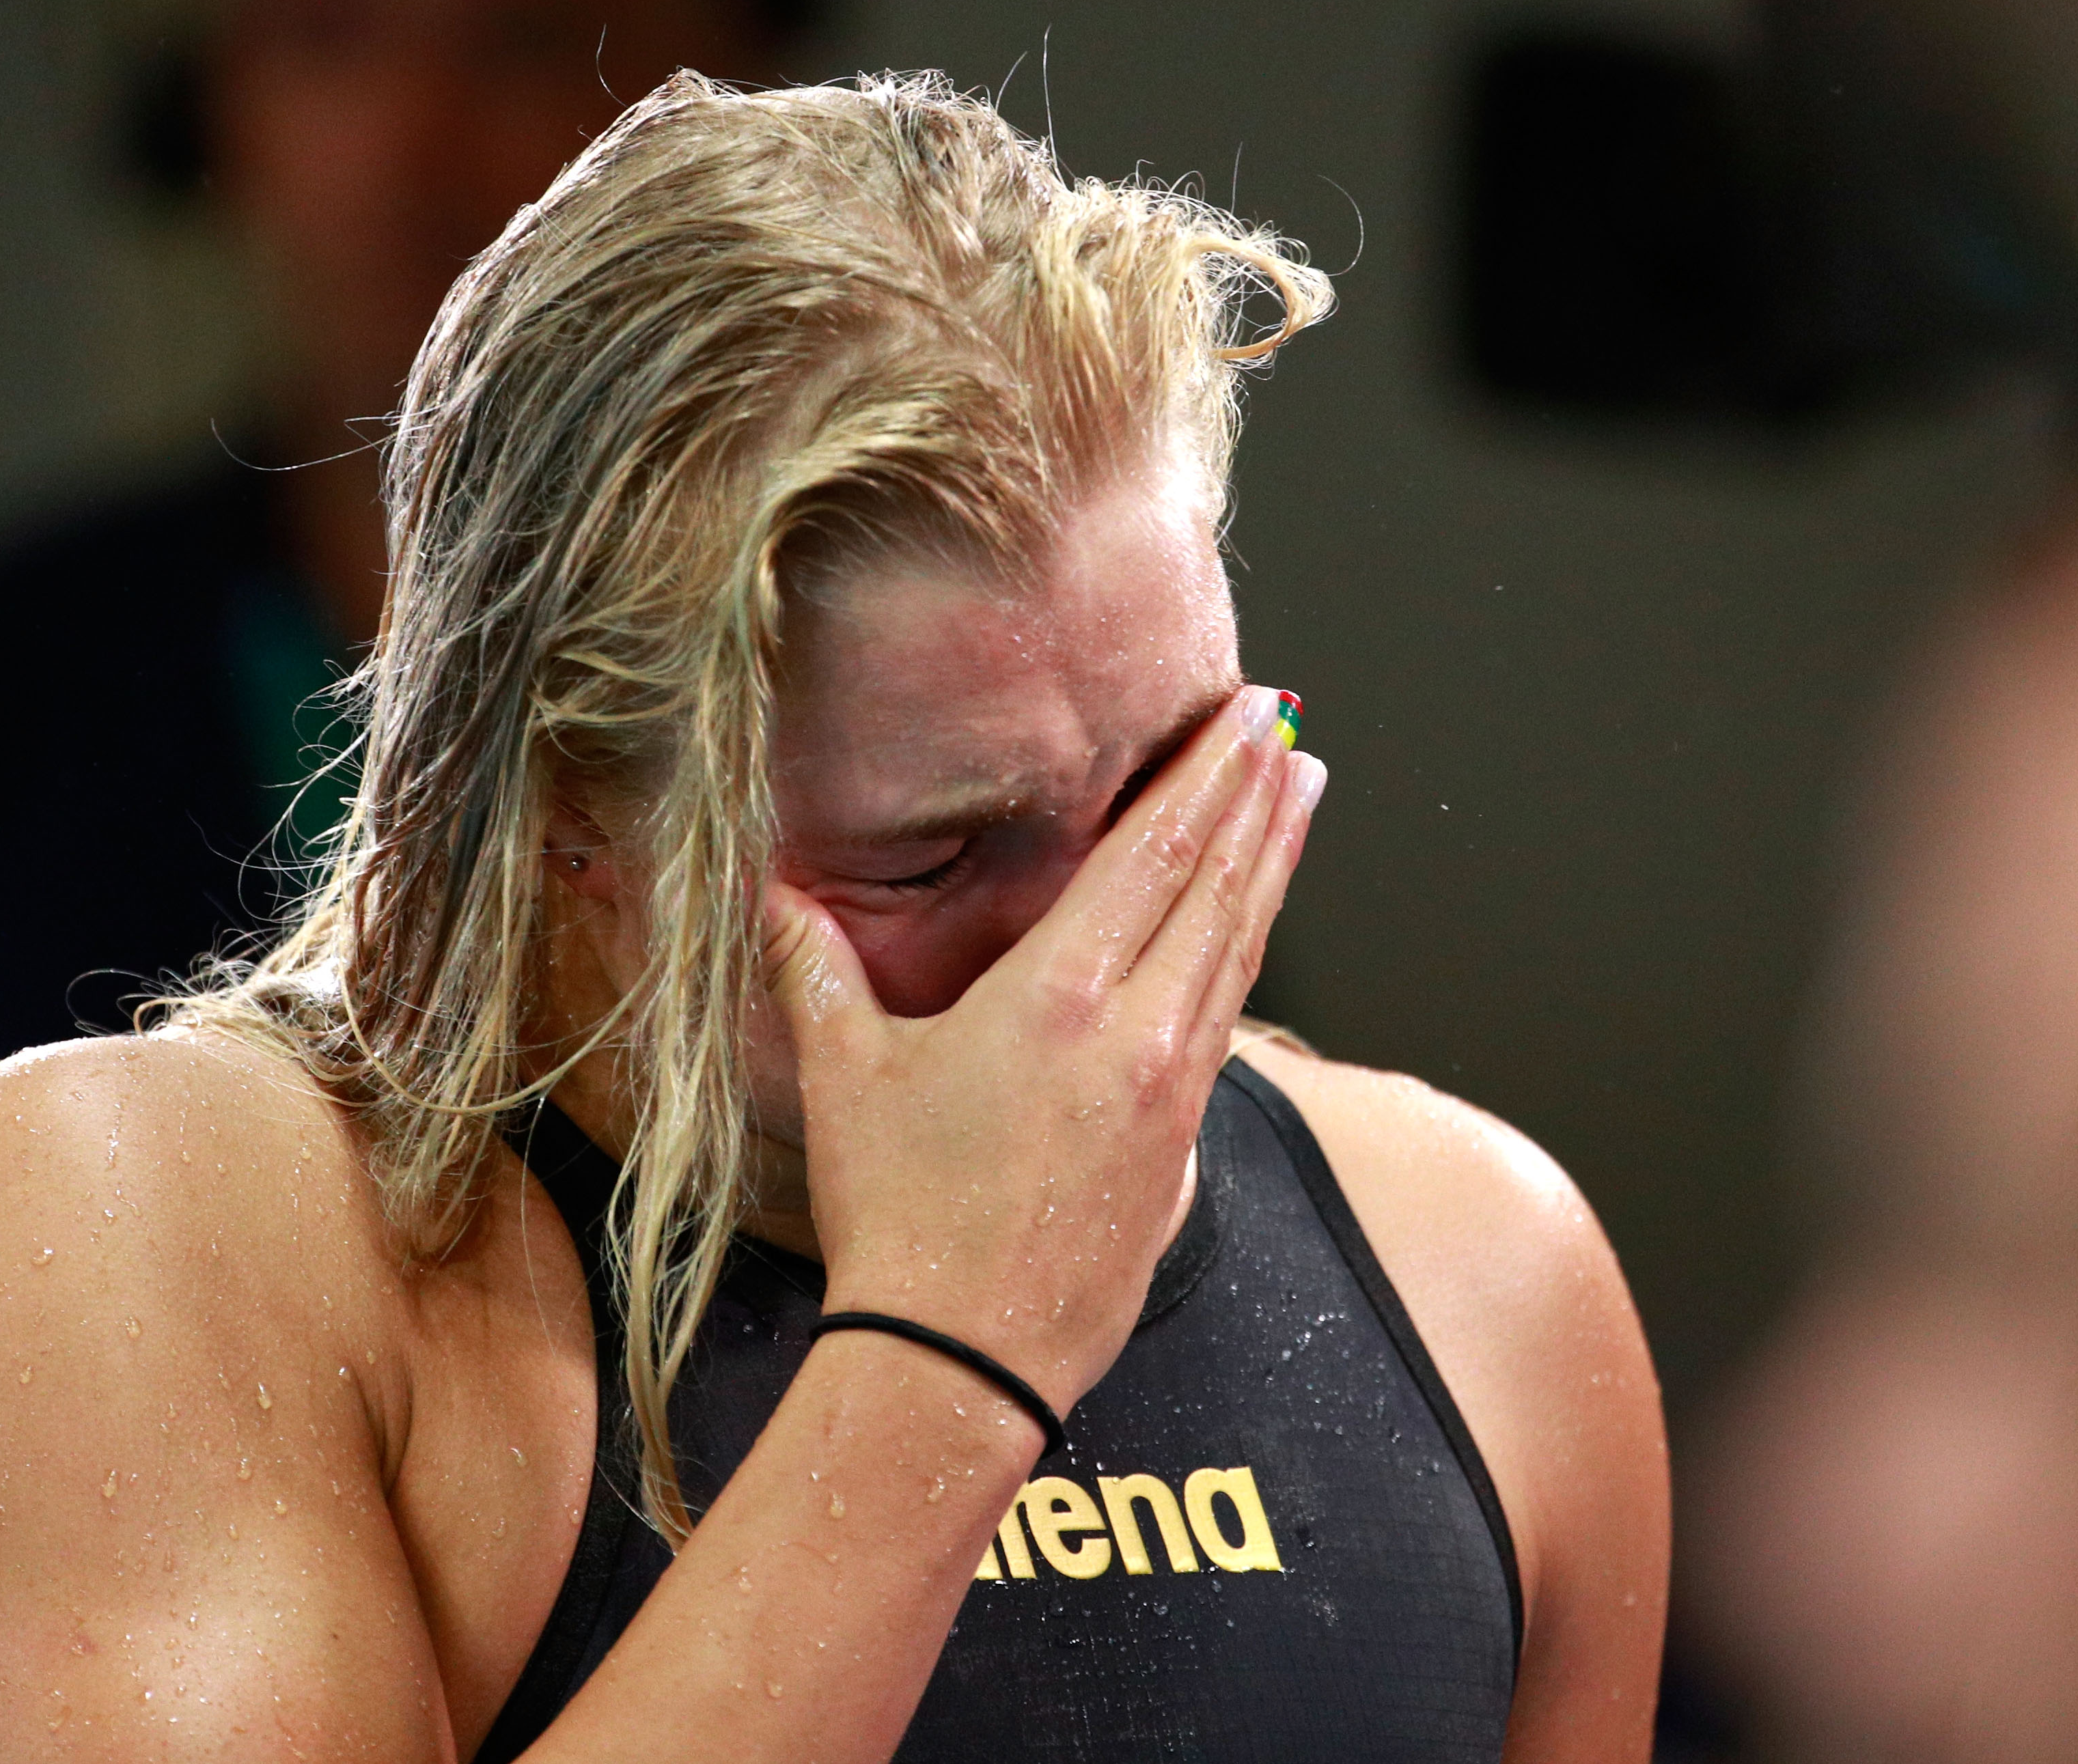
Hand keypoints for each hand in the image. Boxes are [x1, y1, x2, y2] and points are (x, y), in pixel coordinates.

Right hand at [762, 684, 1325, 1416]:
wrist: (958, 1358)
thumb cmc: (898, 1215)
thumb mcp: (845, 1079)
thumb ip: (816, 973)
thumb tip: (775, 898)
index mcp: (1056, 996)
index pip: (1153, 855)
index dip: (1205, 777)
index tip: (1244, 719)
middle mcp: (1135, 1032)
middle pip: (1219, 887)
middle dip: (1258, 800)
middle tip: (1291, 729)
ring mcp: (1172, 1093)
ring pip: (1238, 950)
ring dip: (1273, 867)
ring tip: (1303, 800)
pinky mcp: (1182, 1148)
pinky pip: (1227, 1020)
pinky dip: (1246, 953)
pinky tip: (1248, 933)